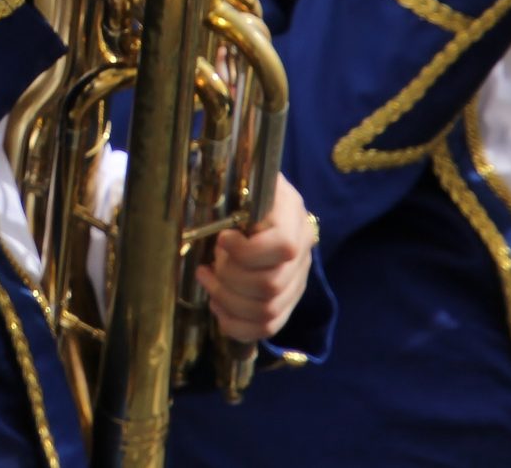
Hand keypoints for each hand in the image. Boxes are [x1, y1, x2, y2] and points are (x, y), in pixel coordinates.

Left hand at [197, 180, 316, 342]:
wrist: (258, 198)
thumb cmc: (239, 188)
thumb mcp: (237, 182)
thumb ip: (230, 196)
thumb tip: (216, 232)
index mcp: (292, 214)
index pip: (283, 246)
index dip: (247, 251)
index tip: (221, 240)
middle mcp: (303, 249)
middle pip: (270, 285)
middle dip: (229, 279)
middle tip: (209, 265)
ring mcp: (298, 277)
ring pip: (268, 310)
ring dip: (227, 301)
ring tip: (208, 281)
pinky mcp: (289, 299)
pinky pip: (268, 327)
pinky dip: (236, 325)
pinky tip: (217, 306)